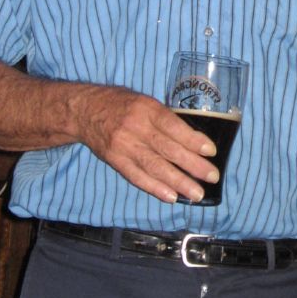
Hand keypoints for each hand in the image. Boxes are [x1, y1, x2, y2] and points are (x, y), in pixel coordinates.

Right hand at [75, 85, 218, 202]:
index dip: (192, 139)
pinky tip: (171, 196)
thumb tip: (192, 136)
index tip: (210, 151)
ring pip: (154, 166)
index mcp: (146, 109)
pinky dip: (155, 188)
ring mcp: (124, 146)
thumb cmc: (121, 103)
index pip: (172, 126)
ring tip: (197, 193)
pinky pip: (137, 176)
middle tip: (212, 176)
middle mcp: (135, 128)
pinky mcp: (115, 160)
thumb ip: (164, 117)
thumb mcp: (144, 100)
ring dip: (178, 182)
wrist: (85, 111)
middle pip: (167, 149)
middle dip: (192, 165)